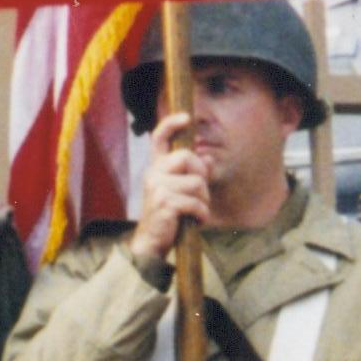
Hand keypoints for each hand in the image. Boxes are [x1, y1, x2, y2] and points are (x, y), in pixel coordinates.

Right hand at [128, 115, 215, 264]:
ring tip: (196, 212)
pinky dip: (201, 214)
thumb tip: (208, 158)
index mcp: (156, 168)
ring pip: (196, 182)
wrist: (152, 243)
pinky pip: (195, 202)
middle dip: (201, 175)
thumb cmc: (168, 216)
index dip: (171, 124)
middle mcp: (153, 174)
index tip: (186, 117)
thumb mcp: (180, 192)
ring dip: (203, 200)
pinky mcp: (164, 203)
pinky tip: (195, 221)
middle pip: (186, 157)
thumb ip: (193, 174)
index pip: (159, 138)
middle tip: (199, 194)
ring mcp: (156, 188)